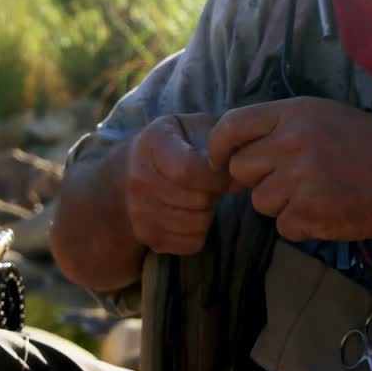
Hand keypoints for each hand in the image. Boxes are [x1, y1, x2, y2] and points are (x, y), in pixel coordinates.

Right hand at [124, 113, 237, 254]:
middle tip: (210, 183)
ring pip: (197, 224)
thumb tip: (238, 180)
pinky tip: (190, 212)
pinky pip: (191, 243)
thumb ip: (220, 145)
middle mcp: (138, 179)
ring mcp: (139, 211)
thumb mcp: (195, 127)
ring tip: (199, 195)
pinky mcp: (147, 237)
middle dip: (214, 193)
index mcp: (152, 144)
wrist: (133, 166)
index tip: (224, 171)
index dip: (215, 177)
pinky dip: (200, 230)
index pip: (186, 171)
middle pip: (197, 200)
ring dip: (208, 212)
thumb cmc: (177, 142)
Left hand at [206, 97, 371, 242]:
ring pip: (260, 201)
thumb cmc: (370, 146)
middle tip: (292, 178)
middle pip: (240, 169)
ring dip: (281, 204)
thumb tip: (239, 144)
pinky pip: (282, 226)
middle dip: (259, 178)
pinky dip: (301, 225)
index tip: (219, 160)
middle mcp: (291, 143)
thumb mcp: (325, 116)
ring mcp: (298, 180)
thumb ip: (282, 126)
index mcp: (294, 114)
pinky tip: (327, 211)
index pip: (232, 125)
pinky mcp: (307, 213)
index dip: (219, 146)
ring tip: (316, 194)